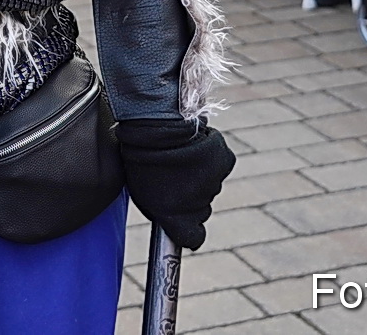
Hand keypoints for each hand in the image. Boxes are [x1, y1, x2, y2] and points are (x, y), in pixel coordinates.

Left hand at [114, 119, 235, 249]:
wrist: (156, 126)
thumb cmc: (141, 159)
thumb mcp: (141, 193)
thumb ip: (161, 210)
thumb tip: (167, 213)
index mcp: (179, 219)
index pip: (193, 239)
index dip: (189, 232)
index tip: (184, 225)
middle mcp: (201, 206)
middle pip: (201, 208)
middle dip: (190, 197)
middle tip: (174, 177)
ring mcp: (215, 184)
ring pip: (209, 184)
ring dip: (199, 175)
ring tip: (179, 156)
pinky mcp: (225, 162)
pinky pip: (218, 164)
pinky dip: (211, 157)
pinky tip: (194, 146)